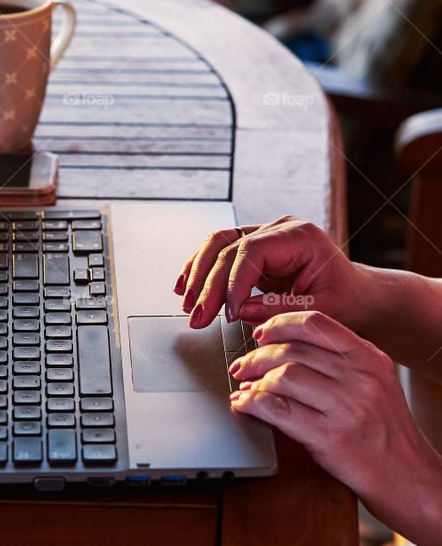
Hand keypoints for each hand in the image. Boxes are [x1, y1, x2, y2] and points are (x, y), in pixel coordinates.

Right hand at [175, 215, 367, 330]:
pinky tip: (187, 288)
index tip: (227, 313)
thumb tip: (241, 310)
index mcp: (300, 236)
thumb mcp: (324, 310)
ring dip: (198, 275)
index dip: (233, 283)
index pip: (252, 252)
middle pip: (229, 246)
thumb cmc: (348, 301)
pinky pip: (220, 252)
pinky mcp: (254, 249)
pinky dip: (202, 270)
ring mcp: (264, 235)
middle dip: (208, 284)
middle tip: (197, 316)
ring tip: (187, 305)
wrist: (358, 294)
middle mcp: (279, 229)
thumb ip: (283, 309)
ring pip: (218, 244)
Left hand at [229, 311, 441, 545]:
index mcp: (371, 359)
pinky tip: (245, 406)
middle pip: (292, 350)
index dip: (280, 324)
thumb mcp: (379, 384)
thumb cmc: (390, 434)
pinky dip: (253, 405)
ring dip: (255, 381)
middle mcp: (361, 378)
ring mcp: (347, 408)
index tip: (261, 333)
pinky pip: (278, 411)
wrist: (414, 482)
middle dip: (258, 356)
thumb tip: (289, 344)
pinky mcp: (331, 439)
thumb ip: (343, 361)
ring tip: (245, 387)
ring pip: (283, 377)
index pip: (316, 323)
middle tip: (243, 366)